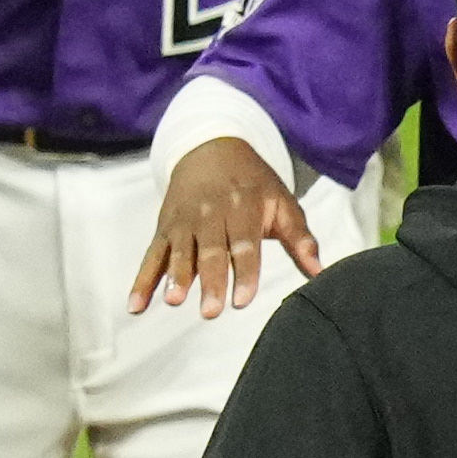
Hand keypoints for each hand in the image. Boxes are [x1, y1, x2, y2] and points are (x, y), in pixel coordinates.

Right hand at [131, 138, 322, 319]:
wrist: (211, 147)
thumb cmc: (253, 183)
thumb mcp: (282, 202)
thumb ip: (300, 238)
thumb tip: (320, 271)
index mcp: (243, 207)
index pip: (245, 244)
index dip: (244, 272)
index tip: (243, 300)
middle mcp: (210, 213)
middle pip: (211, 251)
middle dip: (210, 280)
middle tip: (211, 310)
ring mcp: (184, 220)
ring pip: (180, 252)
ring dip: (175, 277)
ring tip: (174, 300)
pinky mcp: (164, 227)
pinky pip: (152, 256)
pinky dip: (142, 280)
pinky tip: (136, 305)